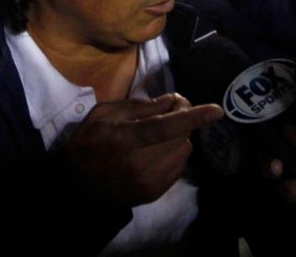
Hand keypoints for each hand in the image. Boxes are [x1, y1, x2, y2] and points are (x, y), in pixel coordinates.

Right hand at [65, 93, 222, 206]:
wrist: (78, 185)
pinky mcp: (154, 193)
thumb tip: (170, 102)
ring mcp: (149, 182)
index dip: (193, 117)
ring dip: (178, 137)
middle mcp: (140, 164)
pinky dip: (173, 153)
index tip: (217, 110)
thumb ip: (138, 107)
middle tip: (167, 111)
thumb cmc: (88, 142)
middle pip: (181, 136)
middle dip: (181, 119)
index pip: (165, 127)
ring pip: (184, 150)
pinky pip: (179, 165)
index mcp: (125, 140)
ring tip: (157, 135)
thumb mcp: (103, 114)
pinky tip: (154, 152)